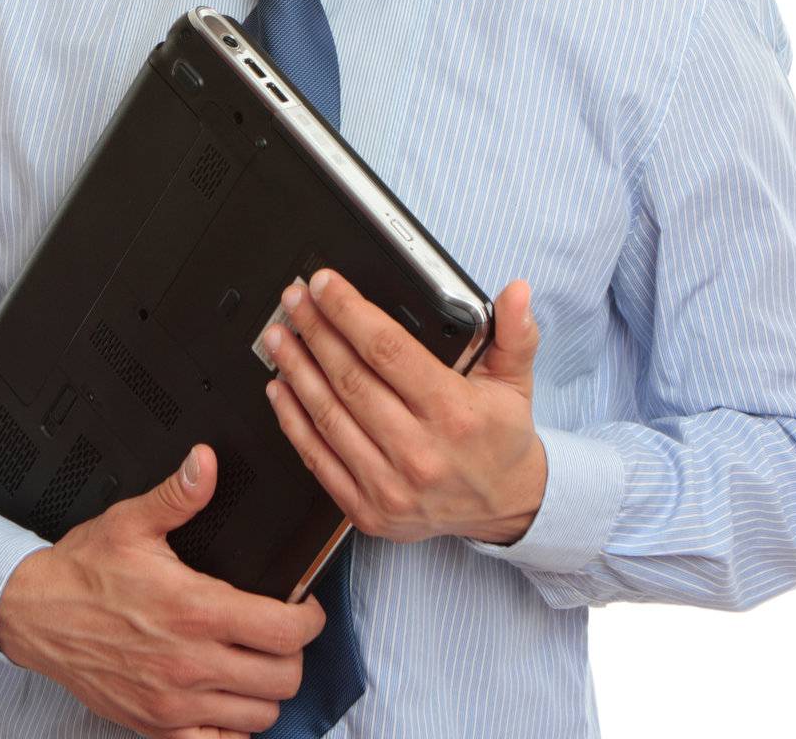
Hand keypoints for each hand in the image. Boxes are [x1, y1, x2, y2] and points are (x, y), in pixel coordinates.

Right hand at [0, 442, 326, 737]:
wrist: (33, 614)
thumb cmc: (83, 569)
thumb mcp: (132, 520)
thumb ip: (180, 494)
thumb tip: (207, 462)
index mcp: (194, 608)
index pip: (285, 630)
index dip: (310, 619)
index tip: (305, 607)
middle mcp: (189, 662)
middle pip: (283, 678)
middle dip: (293, 652)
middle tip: (280, 631)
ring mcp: (173, 702)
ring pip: (259, 716)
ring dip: (265, 690)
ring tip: (254, 660)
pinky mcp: (155, 726)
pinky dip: (230, 727)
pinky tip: (223, 697)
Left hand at [262, 270, 547, 545]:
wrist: (506, 506)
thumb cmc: (501, 436)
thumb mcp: (516, 378)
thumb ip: (516, 332)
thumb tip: (517, 293)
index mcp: (454, 413)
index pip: (387, 350)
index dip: (349, 312)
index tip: (324, 285)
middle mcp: (419, 452)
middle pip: (349, 379)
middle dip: (314, 331)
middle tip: (293, 300)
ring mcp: (390, 486)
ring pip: (328, 416)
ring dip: (295, 370)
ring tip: (278, 336)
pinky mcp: (369, 510)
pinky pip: (319, 460)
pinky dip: (293, 422)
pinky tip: (280, 389)